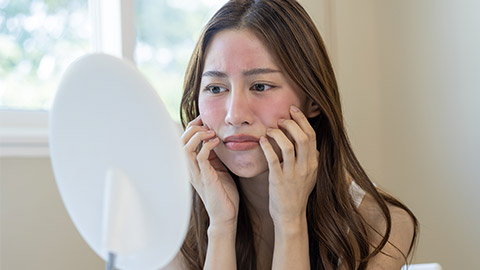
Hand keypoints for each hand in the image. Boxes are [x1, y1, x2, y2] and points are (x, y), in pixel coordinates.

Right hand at [181, 116, 238, 228]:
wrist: (226, 215)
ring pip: (185, 148)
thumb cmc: (223, 193)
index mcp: (191, 166)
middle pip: (180, 141)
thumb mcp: (218, 169)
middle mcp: (189, 169)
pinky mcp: (205, 177)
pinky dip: (207, 146)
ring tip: (211, 132)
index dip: (191, 127)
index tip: (203, 119)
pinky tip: (216, 142)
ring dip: (198, 136)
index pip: (183, 141)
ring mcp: (195, 173)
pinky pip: (200, 157)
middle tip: (207, 124)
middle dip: (192, 128)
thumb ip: (214, 156)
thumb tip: (216, 138)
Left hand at [259, 105, 318, 228]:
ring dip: (278, 134)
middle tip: (281, 119)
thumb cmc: (297, 193)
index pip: (311, 136)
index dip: (302, 120)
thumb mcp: (311, 175)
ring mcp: (292, 174)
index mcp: (314, 163)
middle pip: (303, 137)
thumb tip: (309, 142)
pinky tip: (262, 140)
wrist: (290, 215)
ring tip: (270, 130)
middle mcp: (306, 167)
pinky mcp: (279, 180)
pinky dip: (267, 146)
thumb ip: (311, 158)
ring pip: (288, 146)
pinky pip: (273, 159)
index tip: (293, 111)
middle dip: (291, 123)